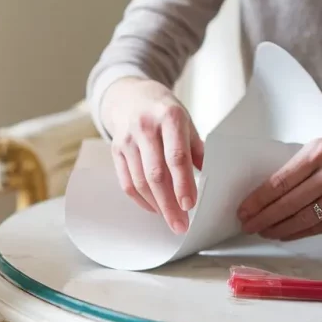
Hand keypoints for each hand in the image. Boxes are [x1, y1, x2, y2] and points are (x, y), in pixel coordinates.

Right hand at [101, 78, 203, 233]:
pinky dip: (140, 200)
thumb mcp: (186, 120)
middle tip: (180, 224)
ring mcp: (127, 139)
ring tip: (170, 219)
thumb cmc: (164, 111)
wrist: (130, 96)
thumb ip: (196, 148)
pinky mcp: (115, 150)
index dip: (183, 183)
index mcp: (169, 117)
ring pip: (139, 182)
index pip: (176, 156)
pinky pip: (126, 182)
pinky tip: (154, 208)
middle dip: (169, 204)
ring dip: (156, 205)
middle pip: (155, 174)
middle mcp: (145, 128)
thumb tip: (206, 178)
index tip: (190, 205)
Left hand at [237, 135, 321, 240]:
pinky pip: (320, 227)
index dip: (259, 199)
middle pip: (290, 202)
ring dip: (279, 228)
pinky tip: (284, 234)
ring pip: (304, 218)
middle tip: (247, 225)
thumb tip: (264, 192)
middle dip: (264, 217)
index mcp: (321, 151)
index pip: (282, 180)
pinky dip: (299, 233)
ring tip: (262, 232)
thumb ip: (298, 166)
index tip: (243, 209)